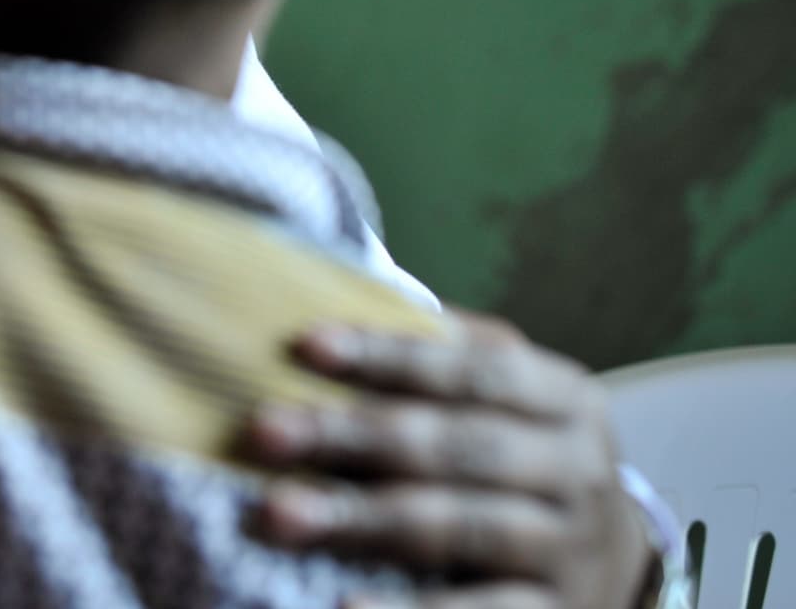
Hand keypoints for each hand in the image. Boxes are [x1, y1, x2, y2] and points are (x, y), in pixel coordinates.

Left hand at [244, 310, 654, 606]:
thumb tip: (332, 302)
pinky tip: (344, 606)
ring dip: (362, 518)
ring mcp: (570, 548)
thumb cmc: (520, 460)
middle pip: (455, 445)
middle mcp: (578, 469)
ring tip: (279, 513)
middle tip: (265, 430)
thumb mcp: (505, 404)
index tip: (306, 345)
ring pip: (459, 525)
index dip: (388, 355)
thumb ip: (439, 358)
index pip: (472, 368)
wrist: (615, 570)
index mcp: (565, 397)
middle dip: (352, 435)